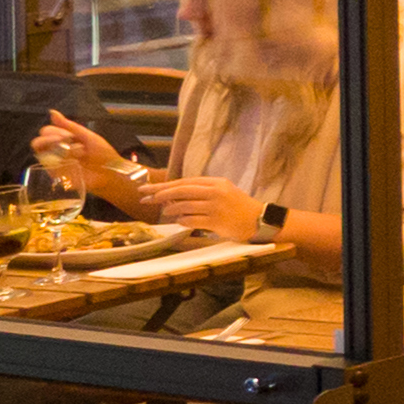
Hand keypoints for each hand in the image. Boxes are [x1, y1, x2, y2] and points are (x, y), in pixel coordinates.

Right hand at [29, 110, 130, 200]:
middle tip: (65, 139)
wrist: (111, 172)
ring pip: (40, 153)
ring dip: (54, 148)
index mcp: (64, 140)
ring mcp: (55, 163)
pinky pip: (47, 166)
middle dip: (50, 137)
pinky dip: (57, 161)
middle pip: (38, 142)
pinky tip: (70, 160)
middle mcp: (56, 151)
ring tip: (71, 150)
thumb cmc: (102, 154)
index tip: (68, 134)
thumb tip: (52, 112)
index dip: (53, 130)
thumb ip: (69, 125)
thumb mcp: (88, 136)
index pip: (47, 131)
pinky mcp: (56, 175)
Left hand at [137, 177, 270, 240]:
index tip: (148, 189)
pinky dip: (182, 221)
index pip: (185, 182)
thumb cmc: (238, 206)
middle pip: (182, 190)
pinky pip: (191, 221)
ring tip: (165, 212)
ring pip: (184, 206)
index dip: (165, 186)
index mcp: (216, 182)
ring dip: (171, 210)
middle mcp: (216, 192)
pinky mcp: (216, 221)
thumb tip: (172, 197)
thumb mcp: (222, 192)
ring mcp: (216, 207)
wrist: (258, 220)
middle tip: (145, 198)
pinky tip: (179, 221)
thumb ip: (201, 192)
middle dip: (160, 194)